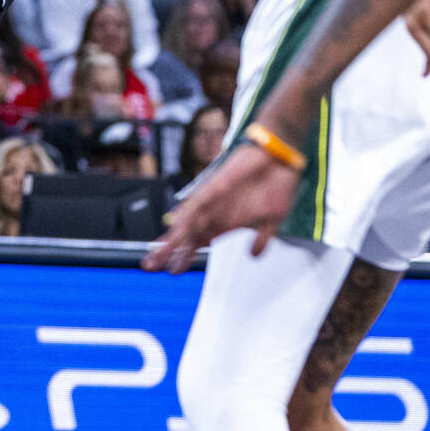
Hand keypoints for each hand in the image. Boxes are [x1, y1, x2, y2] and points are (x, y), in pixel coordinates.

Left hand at [144, 143, 301, 273]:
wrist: (281, 160)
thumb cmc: (274, 187)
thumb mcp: (271, 220)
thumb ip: (261, 239)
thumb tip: (253, 255)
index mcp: (224, 222)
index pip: (197, 242)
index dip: (184, 256)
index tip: (171, 270)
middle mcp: (215, 212)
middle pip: (185, 235)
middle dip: (168, 250)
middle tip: (148, 265)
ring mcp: (214, 199)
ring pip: (187, 220)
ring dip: (172, 236)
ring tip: (157, 252)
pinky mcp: (218, 185)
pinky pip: (199, 200)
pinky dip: (187, 211)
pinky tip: (175, 223)